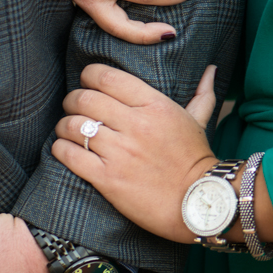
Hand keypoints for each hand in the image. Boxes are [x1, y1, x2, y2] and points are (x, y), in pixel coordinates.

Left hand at [51, 63, 219, 241]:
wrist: (198, 203)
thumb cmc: (195, 161)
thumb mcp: (198, 122)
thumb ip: (201, 94)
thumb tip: (211, 69)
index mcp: (154, 106)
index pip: (107, 77)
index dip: (89, 75)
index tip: (86, 81)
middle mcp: (135, 125)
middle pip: (84, 98)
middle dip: (72, 100)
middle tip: (72, 106)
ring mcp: (119, 152)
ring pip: (73, 126)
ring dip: (64, 125)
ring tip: (67, 129)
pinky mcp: (107, 178)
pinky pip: (70, 154)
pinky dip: (61, 148)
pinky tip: (64, 148)